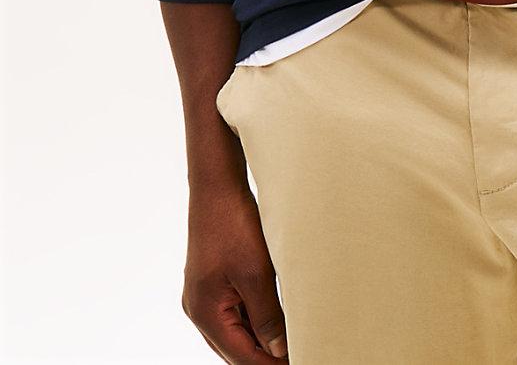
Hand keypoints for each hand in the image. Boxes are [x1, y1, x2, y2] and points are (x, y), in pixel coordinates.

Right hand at [184, 184, 288, 360]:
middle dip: (265, 356)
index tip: (300, 360)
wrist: (217, 187)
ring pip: (235, 332)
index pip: (241, 358)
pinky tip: (276, 316)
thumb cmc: (233, 225)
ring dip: (260, 339)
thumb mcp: (256, 274)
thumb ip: (267, 317)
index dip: (271, 364)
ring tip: (292, 339)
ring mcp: (203, 297)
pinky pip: (233, 313)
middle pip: (235, 349)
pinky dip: (253, 319)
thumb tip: (279, 351)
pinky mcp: (212, 283)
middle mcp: (199, 310)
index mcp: (206, 313)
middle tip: (299, 353)